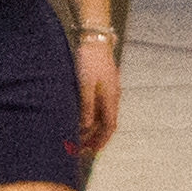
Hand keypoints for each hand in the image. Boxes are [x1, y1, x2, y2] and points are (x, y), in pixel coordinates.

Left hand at [71, 33, 121, 156]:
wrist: (94, 38)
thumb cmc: (89, 60)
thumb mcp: (85, 85)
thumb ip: (86, 107)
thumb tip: (86, 127)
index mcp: (111, 98)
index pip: (109, 127)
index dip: (101, 141)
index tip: (91, 152)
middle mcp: (112, 97)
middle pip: (107, 123)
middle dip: (95, 138)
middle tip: (81, 148)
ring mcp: (109, 90)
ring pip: (103, 115)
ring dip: (93, 128)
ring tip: (79, 136)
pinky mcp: (103, 84)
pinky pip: (99, 106)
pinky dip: (91, 116)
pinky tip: (81, 117)